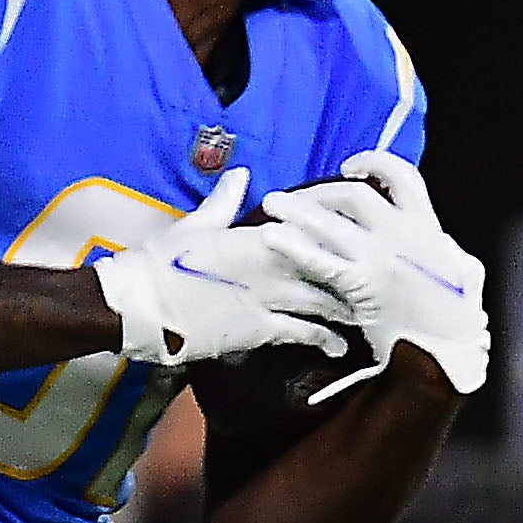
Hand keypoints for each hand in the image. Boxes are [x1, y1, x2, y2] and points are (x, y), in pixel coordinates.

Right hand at [95, 166, 354, 368]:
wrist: (139, 302)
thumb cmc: (161, 262)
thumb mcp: (196, 224)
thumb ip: (224, 201)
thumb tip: (241, 175)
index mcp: (260, 230)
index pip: (315, 225)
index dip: (342, 231)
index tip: (362, 237)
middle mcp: (273, 260)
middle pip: (333, 262)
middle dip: (360, 271)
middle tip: (383, 281)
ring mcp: (270, 295)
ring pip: (328, 298)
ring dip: (351, 307)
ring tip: (371, 316)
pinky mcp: (260, 328)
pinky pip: (306, 332)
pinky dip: (327, 340)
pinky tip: (340, 348)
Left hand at [261, 151, 488, 396]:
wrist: (450, 351)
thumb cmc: (456, 316)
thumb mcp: (461, 269)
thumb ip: (441, 247)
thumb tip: (436, 237)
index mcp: (428, 226)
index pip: (402, 176)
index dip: (374, 163)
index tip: (350, 167)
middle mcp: (403, 235)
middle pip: (354, 195)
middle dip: (321, 191)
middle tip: (297, 197)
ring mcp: (380, 259)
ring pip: (332, 222)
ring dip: (297, 210)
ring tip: (271, 204)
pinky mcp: (361, 286)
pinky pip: (321, 259)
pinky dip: (295, 246)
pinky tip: (274, 239)